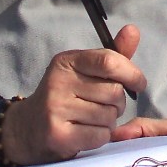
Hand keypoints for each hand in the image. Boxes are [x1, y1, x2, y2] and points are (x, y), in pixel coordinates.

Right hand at [0, 25, 147, 164]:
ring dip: (108, 121)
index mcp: (66, 61)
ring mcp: (56, 109)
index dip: (132, 73)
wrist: (27, 128)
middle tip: (103, 106)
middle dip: (118, 103)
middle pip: (114, 92)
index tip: (138, 83)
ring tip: (91, 119)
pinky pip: (100, 136)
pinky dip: (100, 137)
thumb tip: (133, 30)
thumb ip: (112, 56)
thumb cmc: (65, 96)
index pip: (109, 61)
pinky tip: (85, 133)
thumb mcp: (84, 71)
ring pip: (109, 116)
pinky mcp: (58, 135)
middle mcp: (58, 82)